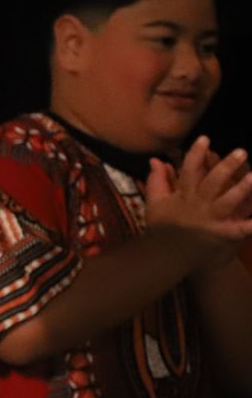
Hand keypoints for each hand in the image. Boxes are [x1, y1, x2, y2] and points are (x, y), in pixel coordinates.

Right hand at [145, 137, 251, 269]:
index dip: (196, 154)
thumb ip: (157, 181)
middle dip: (225, 167)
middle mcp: (198, 206)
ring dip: (242, 189)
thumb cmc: (163, 229)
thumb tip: (156, 160)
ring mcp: (211, 221)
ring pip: (227, 202)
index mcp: (183, 197)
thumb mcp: (155, 204)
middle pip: (212, 183)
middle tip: (241, 151)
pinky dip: (250, 224)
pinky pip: (241, 228)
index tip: (205, 138)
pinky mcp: (223, 235)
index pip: (188, 170)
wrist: (165, 258)